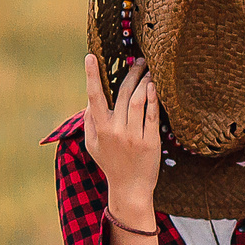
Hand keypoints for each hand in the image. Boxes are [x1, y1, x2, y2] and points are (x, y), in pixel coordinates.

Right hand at [82, 54, 160, 223]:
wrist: (130, 188)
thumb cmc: (110, 164)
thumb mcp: (92, 145)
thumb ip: (89, 122)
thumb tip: (89, 100)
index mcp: (100, 128)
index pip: (94, 97)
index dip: (91, 75)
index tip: (90, 56)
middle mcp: (116, 130)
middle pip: (123, 93)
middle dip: (131, 72)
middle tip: (139, 59)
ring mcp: (134, 135)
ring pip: (139, 100)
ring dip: (144, 81)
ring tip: (150, 70)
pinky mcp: (150, 141)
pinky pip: (152, 114)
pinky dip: (153, 98)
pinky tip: (154, 86)